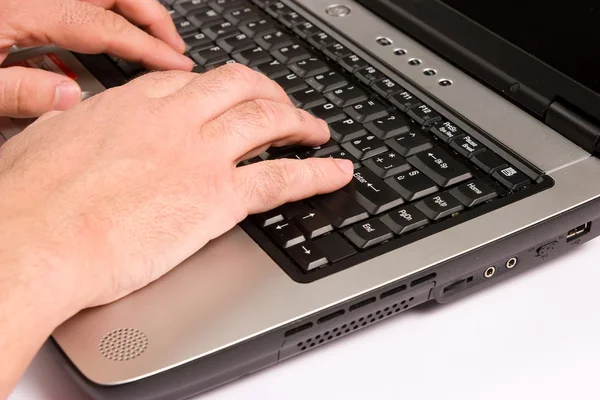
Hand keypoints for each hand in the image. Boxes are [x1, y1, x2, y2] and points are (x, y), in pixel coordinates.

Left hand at [0, 0, 192, 116]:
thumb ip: (20, 92)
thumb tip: (70, 98)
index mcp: (22, 8)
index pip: (106, 26)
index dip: (148, 46)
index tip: (176, 64)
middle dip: (153, 17)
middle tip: (174, 47)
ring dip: (134, 13)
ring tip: (152, 40)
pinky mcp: (24, 1)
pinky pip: (80, 2)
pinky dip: (108, 14)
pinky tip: (111, 37)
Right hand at [0, 64, 352, 311]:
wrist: (35, 241)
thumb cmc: (30, 201)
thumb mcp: (48, 139)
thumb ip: (75, 123)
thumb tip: (75, 116)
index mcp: (135, 102)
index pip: (195, 82)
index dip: (222, 89)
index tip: (232, 99)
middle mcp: (175, 118)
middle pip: (241, 88)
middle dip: (270, 94)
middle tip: (284, 107)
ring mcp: (201, 154)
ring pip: (269, 121)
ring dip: (300, 122)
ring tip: (317, 131)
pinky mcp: (218, 198)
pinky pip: (284, 177)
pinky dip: (318, 172)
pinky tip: (337, 171)